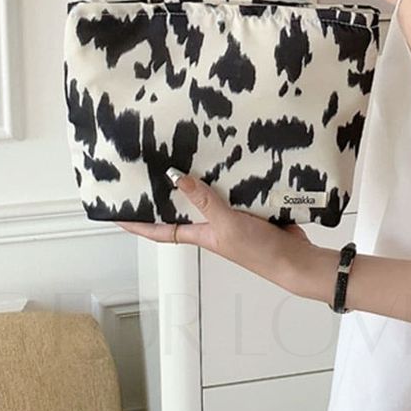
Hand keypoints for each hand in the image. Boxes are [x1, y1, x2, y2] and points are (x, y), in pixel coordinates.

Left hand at [115, 171, 331, 299]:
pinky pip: (235, 188)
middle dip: (166, 193)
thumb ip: (204, 201)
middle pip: (184, 207)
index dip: (138, 223)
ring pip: (210, 193)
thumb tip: (176, 177)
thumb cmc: (258, 251)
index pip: (161, 229)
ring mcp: (232, 215)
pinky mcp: (251, 206)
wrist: (293, 258)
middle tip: (148, 170)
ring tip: (183, 152)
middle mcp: (212, 225)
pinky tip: (227, 157)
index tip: (116, 215)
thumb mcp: (226, 225)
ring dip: (201, 177)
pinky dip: (230, 175)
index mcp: (201, 233)